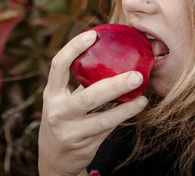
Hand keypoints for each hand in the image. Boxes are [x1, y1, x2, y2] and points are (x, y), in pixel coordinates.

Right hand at [38, 30, 148, 175]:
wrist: (55, 160)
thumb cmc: (66, 118)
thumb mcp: (64, 99)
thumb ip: (81, 81)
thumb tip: (111, 51)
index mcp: (52, 93)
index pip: (58, 66)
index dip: (73, 48)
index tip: (93, 34)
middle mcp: (58, 111)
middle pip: (88, 96)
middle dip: (114, 85)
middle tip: (137, 75)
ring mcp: (70, 130)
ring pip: (102, 118)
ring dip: (126, 106)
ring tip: (143, 95)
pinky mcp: (83, 145)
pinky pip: (108, 128)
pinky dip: (124, 115)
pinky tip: (138, 105)